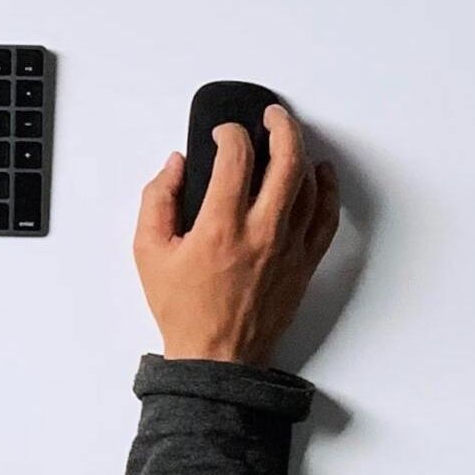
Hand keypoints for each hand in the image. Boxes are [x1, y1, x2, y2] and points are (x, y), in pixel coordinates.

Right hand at [134, 105, 339, 366]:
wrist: (217, 359)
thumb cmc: (183, 308)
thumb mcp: (148, 250)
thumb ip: (157, 198)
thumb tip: (176, 165)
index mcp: (220, 228)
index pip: (236, 158)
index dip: (230, 133)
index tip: (222, 133)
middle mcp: (262, 233)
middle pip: (286, 161)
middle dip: (281, 126)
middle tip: (271, 115)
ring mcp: (289, 249)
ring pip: (309, 186)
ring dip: (301, 152)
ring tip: (289, 136)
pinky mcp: (304, 264)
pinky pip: (326, 218)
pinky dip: (327, 190)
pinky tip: (321, 174)